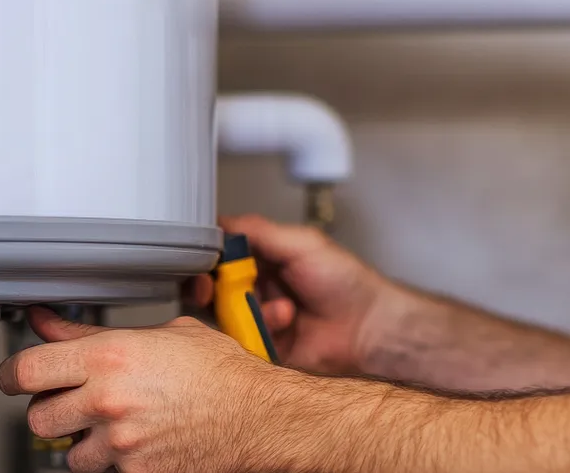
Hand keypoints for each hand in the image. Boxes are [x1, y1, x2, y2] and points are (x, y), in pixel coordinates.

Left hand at [0, 306, 287, 472]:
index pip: (24, 372)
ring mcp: (121, 443)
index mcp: (109, 358)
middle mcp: (108, 401)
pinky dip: (115, 462)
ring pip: (68, 453)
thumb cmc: (220, 373)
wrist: (260, 417)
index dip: (11, 376)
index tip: (15, 378)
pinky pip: (104, 472)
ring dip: (83, 442)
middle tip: (75, 402)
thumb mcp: (159, 335)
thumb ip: (91, 334)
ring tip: (114, 425)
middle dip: (52, 410)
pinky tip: (139, 442)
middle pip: (38, 417)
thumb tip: (48, 323)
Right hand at [188, 214, 403, 373]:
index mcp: (263, 260)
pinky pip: (242, 342)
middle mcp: (257, 289)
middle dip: (208, 289)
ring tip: (283, 308)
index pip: (219, 257)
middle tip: (211, 289)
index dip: (204, 260)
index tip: (200, 262)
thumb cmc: (345, 281)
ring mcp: (259, 319)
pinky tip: (286, 322)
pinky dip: (259, 330)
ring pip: (224, 316)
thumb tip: (220, 221)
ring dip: (247, 309)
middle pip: (212, 289)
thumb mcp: (302, 243)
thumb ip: (258, 232)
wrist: (369, 326)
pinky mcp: (264, 347)